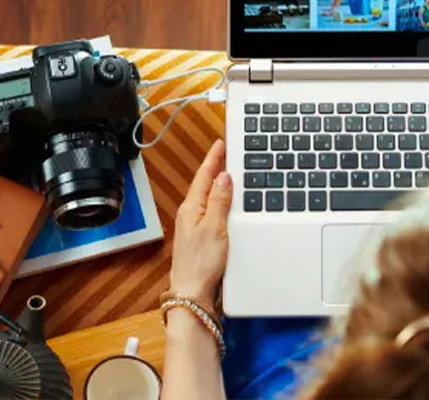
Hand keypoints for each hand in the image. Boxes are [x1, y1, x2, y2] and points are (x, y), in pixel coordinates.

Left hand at [169, 139, 231, 304]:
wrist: (193, 293)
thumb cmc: (202, 263)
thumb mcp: (214, 227)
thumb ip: (219, 201)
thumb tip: (224, 177)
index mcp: (191, 208)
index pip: (204, 176)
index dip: (213, 158)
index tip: (221, 143)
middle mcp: (190, 214)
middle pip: (204, 184)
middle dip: (215, 166)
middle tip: (227, 151)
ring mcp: (195, 226)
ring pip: (208, 197)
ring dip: (218, 182)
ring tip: (229, 170)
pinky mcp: (202, 237)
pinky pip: (211, 209)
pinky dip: (220, 199)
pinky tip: (227, 201)